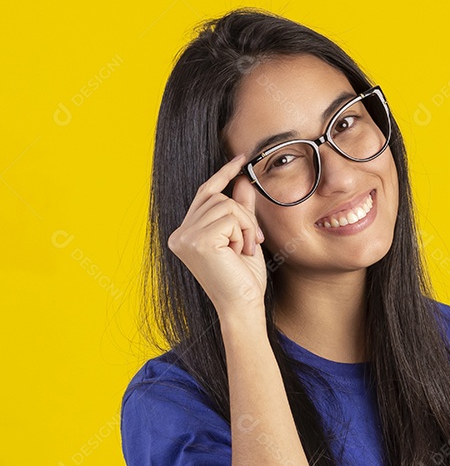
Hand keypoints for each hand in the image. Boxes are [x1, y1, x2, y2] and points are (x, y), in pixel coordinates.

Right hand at [166, 153, 267, 317]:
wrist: (243, 307)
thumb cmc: (243, 279)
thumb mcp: (244, 238)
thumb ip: (241, 210)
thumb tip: (243, 181)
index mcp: (185, 234)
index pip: (204, 193)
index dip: (223, 174)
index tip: (241, 159)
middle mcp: (179, 234)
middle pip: (217, 197)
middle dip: (243, 215)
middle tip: (253, 240)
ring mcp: (185, 237)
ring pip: (226, 205)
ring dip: (245, 226)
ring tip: (245, 250)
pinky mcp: (197, 241)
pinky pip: (229, 217)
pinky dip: (243, 233)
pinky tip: (241, 253)